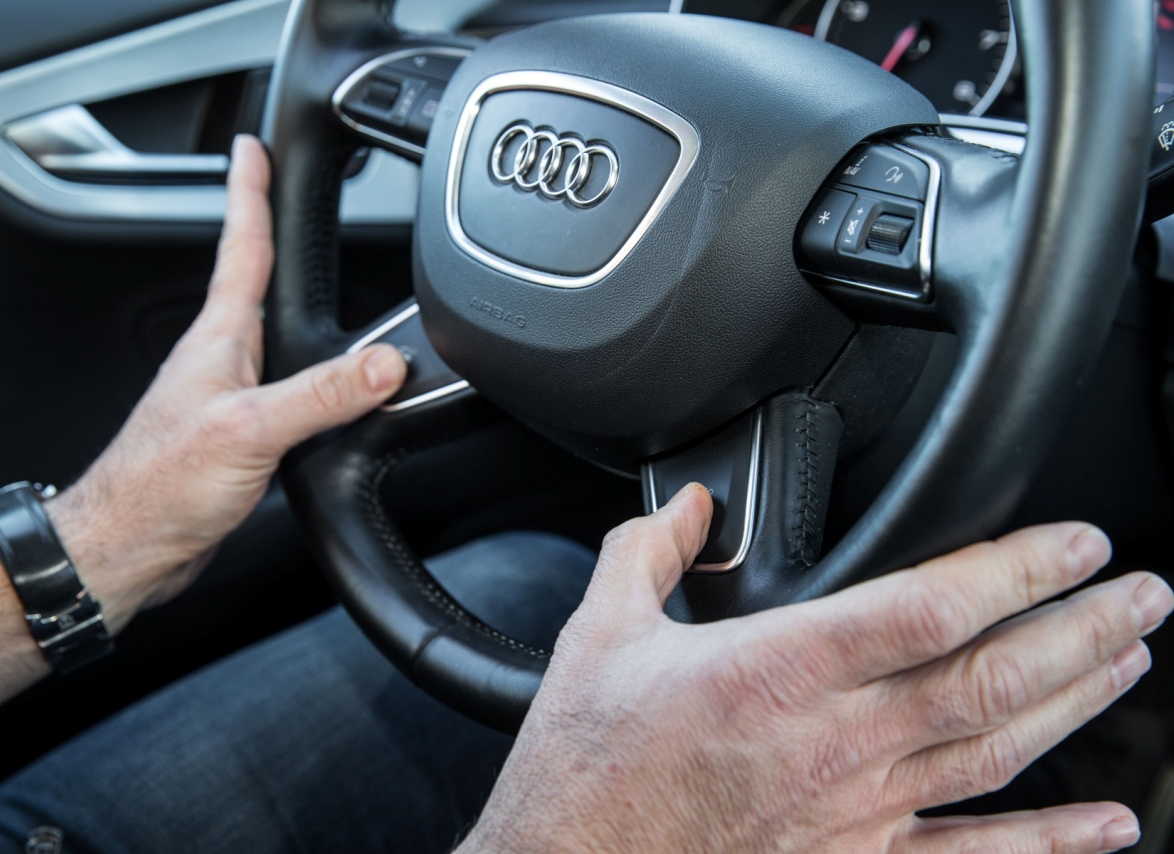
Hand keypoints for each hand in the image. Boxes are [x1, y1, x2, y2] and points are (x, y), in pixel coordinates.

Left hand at [47, 135, 406, 631]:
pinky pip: (288, 393)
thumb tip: (386, 364)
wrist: (127, 548)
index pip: (242, 249)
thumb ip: (321, 396)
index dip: (250, 194)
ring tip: (321, 282)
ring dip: (302, 313)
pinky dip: (317, 380)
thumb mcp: (249, 430)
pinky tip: (331, 393)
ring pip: (279, 342)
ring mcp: (231, 399)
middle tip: (290, 198)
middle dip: (276, 239)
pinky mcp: (242, 439)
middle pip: (258, 285)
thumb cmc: (160, 486)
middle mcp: (224, 362)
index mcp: (220, 341)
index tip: (254, 148)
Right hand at [463, 485, 1171, 853]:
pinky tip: (1108, 829)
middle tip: (1145, 591)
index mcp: (777, 669)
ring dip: (1078, 704)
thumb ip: (647, 552)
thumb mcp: (599, 634)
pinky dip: (1049, 845)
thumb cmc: (588, 765)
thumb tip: (690, 506)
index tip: (1074, 541)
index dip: (1019, 568)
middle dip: (1082, 628)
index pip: (931, 606)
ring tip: (1133, 661)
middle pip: (992, 677)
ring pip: (998, 752)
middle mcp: (835, 741)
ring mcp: (855, 811)